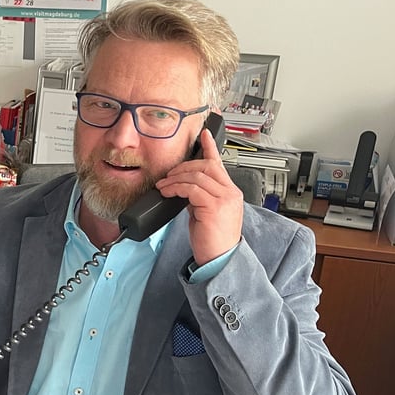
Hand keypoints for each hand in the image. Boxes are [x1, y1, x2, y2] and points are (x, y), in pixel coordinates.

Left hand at [156, 128, 243, 265]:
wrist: (220, 260)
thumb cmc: (213, 241)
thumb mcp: (206, 214)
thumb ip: (200, 198)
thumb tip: (185, 189)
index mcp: (230, 193)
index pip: (220, 163)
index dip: (210, 147)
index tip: (203, 134)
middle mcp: (230, 193)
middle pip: (206, 166)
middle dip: (183, 167)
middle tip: (168, 175)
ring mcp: (224, 199)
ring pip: (197, 176)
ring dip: (175, 179)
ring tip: (163, 186)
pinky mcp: (214, 207)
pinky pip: (192, 189)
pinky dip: (176, 188)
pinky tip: (167, 192)